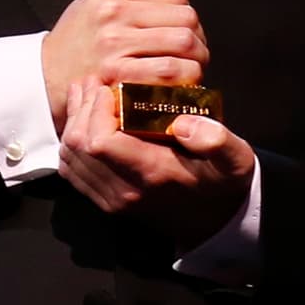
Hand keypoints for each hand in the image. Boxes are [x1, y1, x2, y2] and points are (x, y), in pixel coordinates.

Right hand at [40, 0, 207, 101]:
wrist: (44, 76)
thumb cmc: (74, 43)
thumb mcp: (93, 5)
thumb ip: (130, 0)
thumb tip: (177, 8)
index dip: (190, 17)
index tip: (188, 33)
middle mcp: (113, 11)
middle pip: (186, 19)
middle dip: (199, 42)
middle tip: (195, 56)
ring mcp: (114, 42)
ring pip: (183, 44)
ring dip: (197, 63)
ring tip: (190, 72)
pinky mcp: (117, 72)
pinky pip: (169, 73)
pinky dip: (183, 82)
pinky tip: (178, 87)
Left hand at [54, 80, 253, 245]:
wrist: (217, 221)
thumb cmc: (223, 182)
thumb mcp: (234, 159)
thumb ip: (216, 140)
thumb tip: (184, 122)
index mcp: (152, 174)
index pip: (100, 142)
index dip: (96, 109)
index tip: (109, 87)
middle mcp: (125, 191)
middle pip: (78, 146)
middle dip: (81, 108)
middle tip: (95, 82)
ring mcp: (112, 200)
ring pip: (69, 157)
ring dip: (73, 122)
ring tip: (89, 95)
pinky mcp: (106, 202)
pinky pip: (73, 171)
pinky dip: (72, 142)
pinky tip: (86, 120)